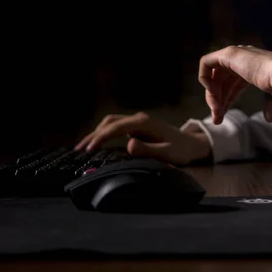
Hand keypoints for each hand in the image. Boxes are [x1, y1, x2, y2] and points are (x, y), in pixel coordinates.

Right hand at [74, 112, 211, 164]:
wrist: (193, 144)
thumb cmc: (181, 149)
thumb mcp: (167, 152)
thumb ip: (148, 149)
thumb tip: (128, 145)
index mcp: (144, 123)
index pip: (116, 127)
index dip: (100, 138)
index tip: (88, 150)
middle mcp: (139, 119)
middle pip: (110, 122)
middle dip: (93, 135)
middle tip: (79, 150)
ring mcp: (138, 122)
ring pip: (111, 123)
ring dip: (97, 133)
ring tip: (83, 148)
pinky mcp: (138, 127)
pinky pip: (116, 128)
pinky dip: (104, 134)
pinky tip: (97, 145)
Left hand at [199, 45, 271, 123]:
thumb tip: (268, 118)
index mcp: (255, 66)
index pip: (233, 83)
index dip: (227, 99)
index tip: (223, 116)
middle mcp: (244, 58)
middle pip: (222, 80)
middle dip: (218, 100)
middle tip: (217, 119)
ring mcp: (236, 54)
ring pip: (213, 75)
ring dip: (212, 96)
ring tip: (216, 113)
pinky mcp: (228, 53)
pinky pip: (206, 63)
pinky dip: (205, 79)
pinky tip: (214, 94)